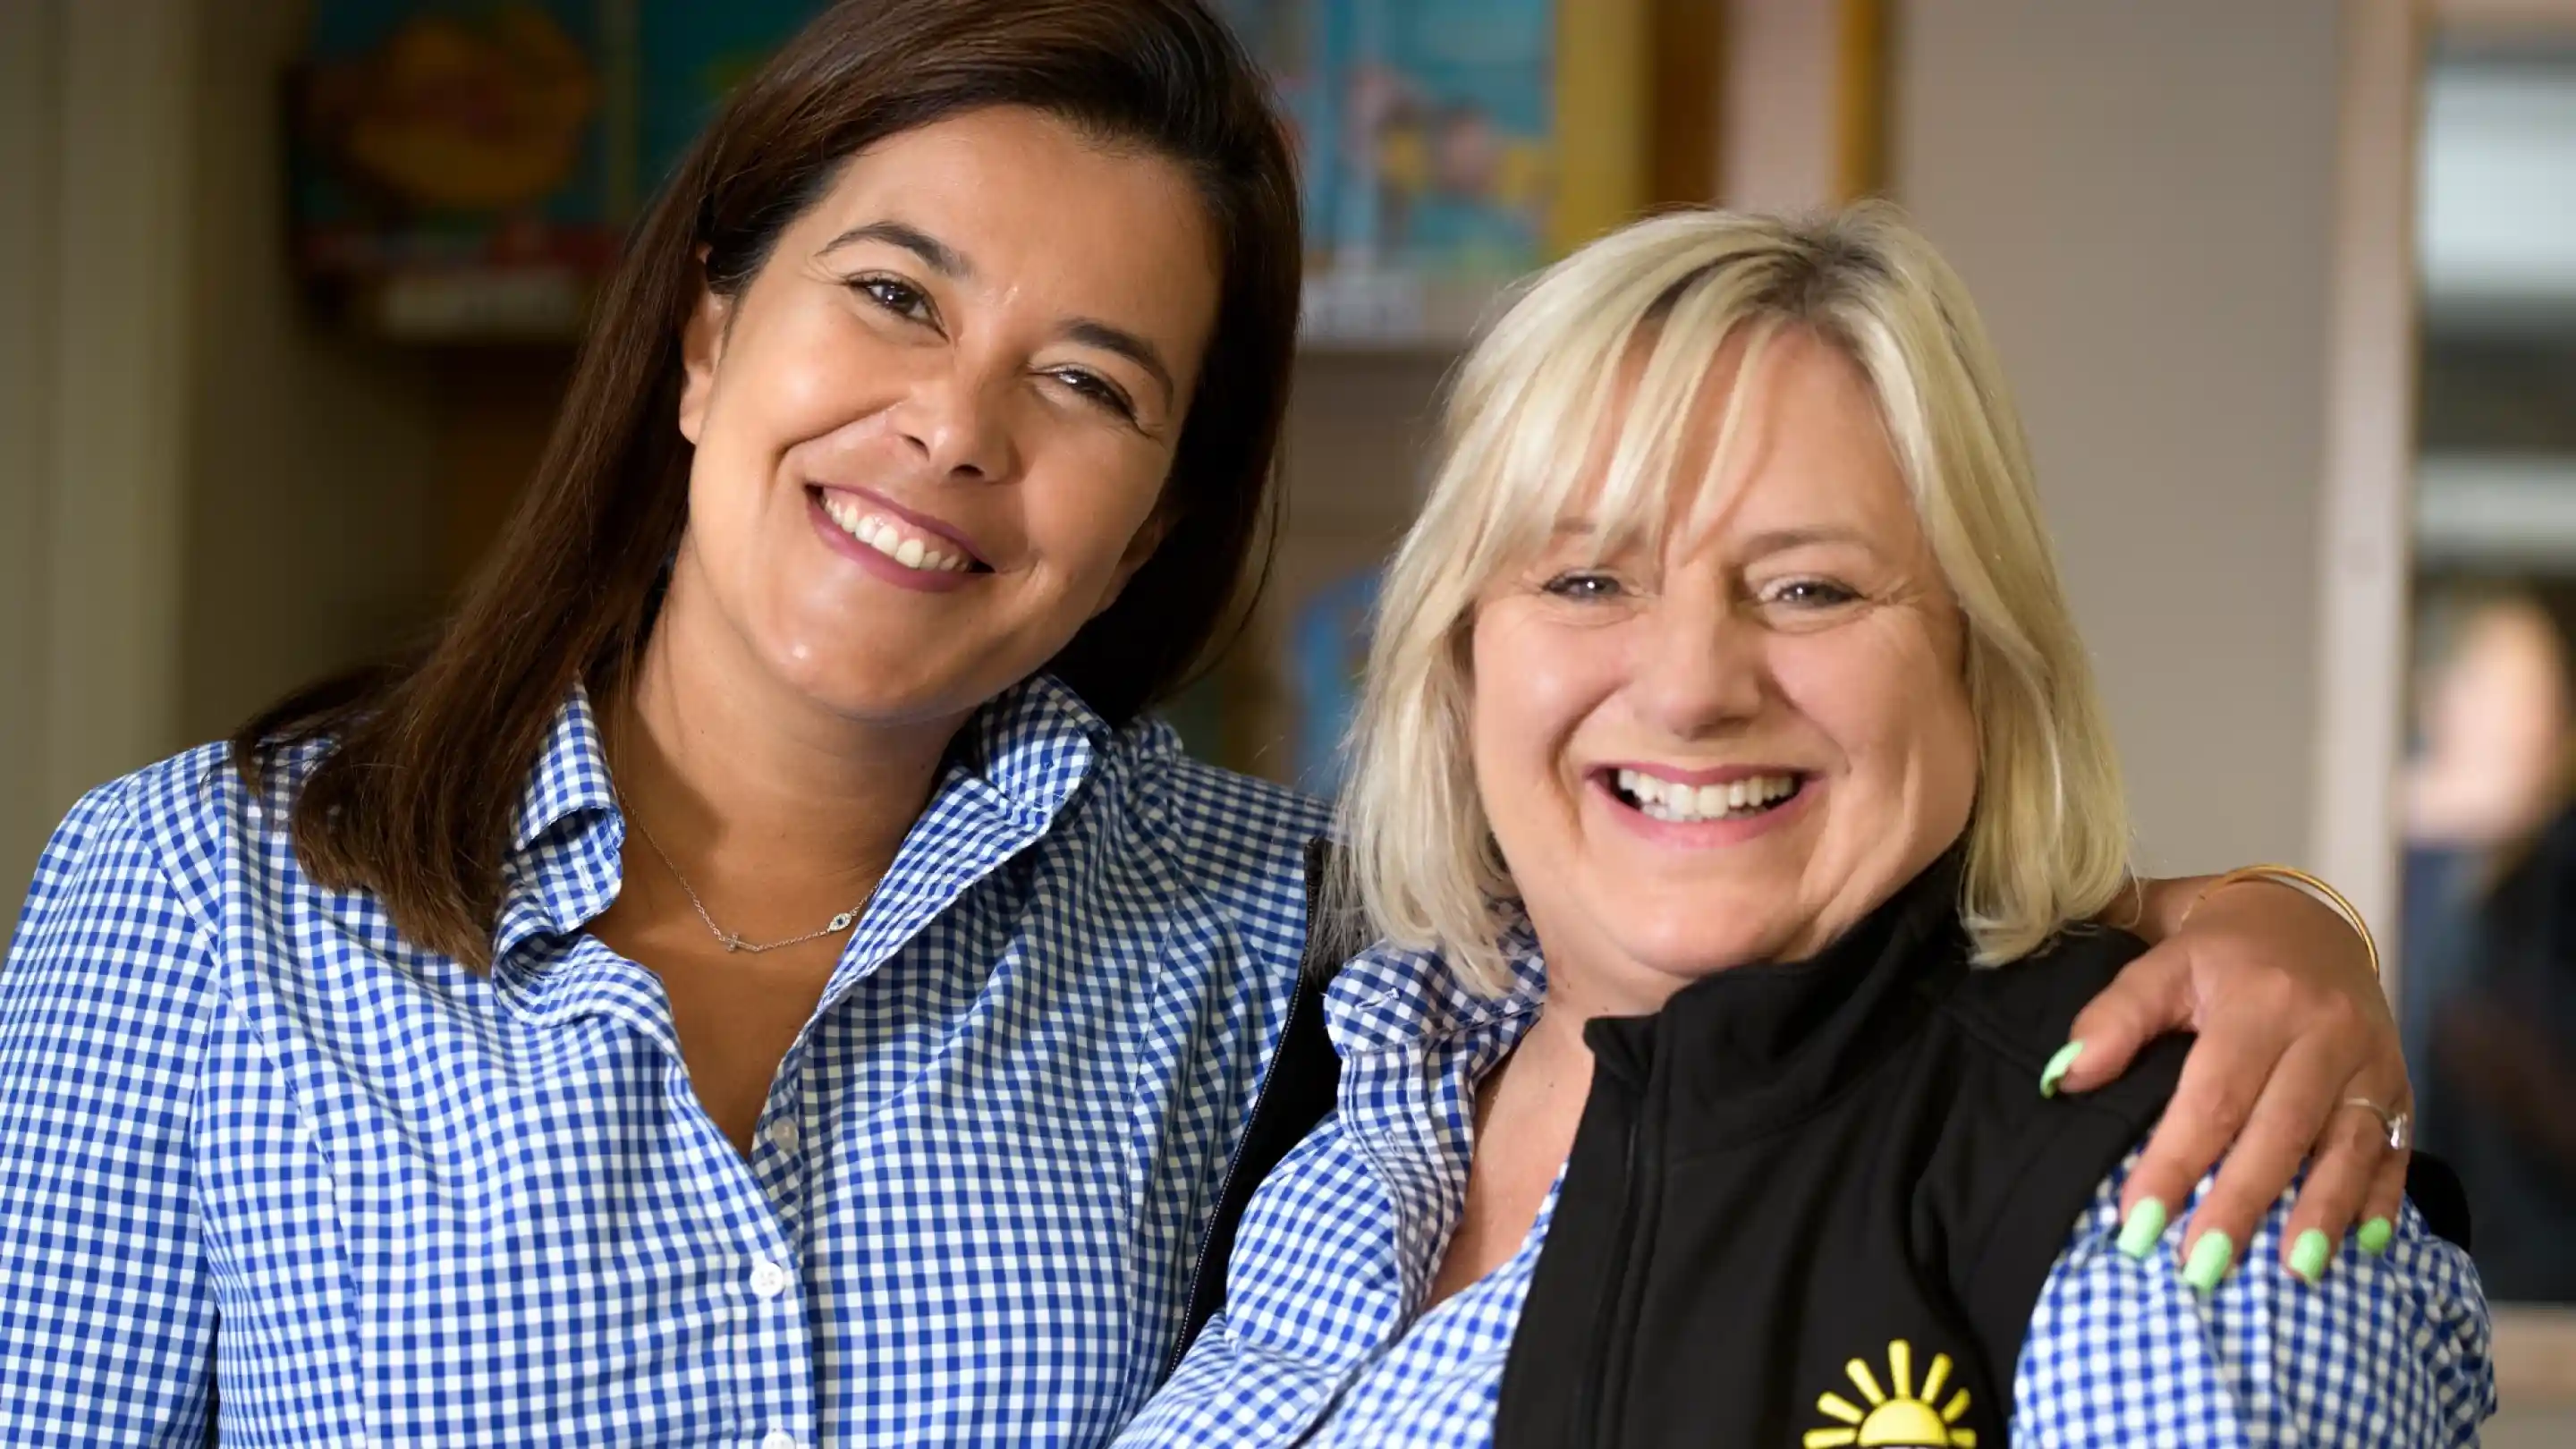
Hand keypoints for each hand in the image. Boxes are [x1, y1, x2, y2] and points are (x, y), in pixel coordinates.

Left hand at [2050, 874, 2406, 1284]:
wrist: (2304, 916)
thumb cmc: (2216, 952)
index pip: (2212, 1096)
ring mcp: (2370, 1059)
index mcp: (2259, 1000)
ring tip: (2292, 1272)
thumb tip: (2062, 1077)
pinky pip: (2396, 1146)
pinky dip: (2381, 1198)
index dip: (2174, 1162)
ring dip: (2320, 1212)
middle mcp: (2323, 1031)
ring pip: (2347, 1144)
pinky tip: (2364, 1245)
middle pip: (2279, 1130)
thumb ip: (2114, 1017)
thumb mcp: (2160, 963)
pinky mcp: (2400, 1081)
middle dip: (2240, 1204)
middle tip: (2202, 1269)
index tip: (2136, 1223)